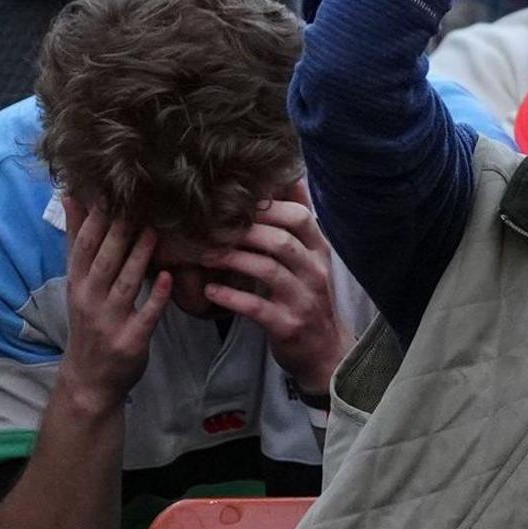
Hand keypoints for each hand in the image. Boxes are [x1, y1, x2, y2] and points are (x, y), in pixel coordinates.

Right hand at [55, 202, 171, 412]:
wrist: (89, 381)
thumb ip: (79, 241)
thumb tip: (72, 197)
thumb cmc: (89, 322)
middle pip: (103, 259)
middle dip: (118, 230)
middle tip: (138, 200)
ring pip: (125, 283)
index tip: (110, 189)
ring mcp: (109, 321)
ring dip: (139, 256)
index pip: (83, 245)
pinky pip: (145, 315)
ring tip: (155, 230)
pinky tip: (167, 277)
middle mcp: (89, 299)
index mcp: (78, 283)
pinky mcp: (131, 340)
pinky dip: (155, 297)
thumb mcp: (78, 283)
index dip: (95, 217)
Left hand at [197, 197, 352, 400]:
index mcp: (319, 252)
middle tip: (209, 227)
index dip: (268, 207)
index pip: (300, 217)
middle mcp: (314, 272)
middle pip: (280, 240)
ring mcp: (303, 300)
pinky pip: (256, 306)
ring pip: (267, 270)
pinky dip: (230, 297)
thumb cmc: (309, 298)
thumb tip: (293, 178)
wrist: (324, 351)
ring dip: (231, 259)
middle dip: (242, 231)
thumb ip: (299, 224)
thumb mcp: (312, 259)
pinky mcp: (287, 325)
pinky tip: (209, 291)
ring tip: (203, 255)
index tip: (237, 203)